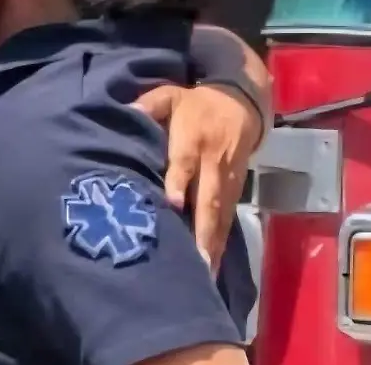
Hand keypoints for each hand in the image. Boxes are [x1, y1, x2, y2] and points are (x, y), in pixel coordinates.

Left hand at [132, 83, 262, 270]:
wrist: (241, 104)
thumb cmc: (196, 104)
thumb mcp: (171, 95)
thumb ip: (149, 104)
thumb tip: (129, 111)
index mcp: (192, 138)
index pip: (185, 163)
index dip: (179, 183)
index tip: (173, 205)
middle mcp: (212, 163)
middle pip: (209, 199)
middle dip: (203, 231)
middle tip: (197, 262)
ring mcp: (226, 180)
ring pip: (221, 215)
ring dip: (214, 244)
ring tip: (206, 274)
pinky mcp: (235, 191)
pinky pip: (228, 219)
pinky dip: (221, 242)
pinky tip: (213, 265)